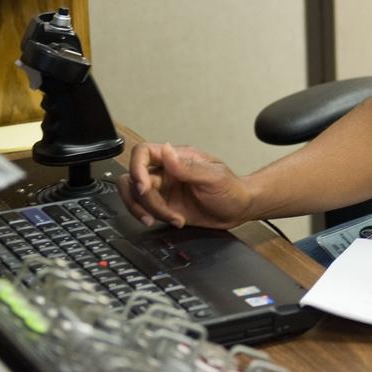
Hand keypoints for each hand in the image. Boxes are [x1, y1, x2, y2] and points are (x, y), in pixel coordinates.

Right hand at [116, 142, 251, 229]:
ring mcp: (164, 189)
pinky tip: (174, 221)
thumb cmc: (232, 188)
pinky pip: (145, 210)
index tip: (144, 186)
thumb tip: (166, 150)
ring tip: (170, 218)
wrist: (239, 210)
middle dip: (140, 197)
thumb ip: (188, 166)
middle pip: (132, 178)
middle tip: (155, 210)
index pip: (143, 153)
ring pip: (135, 196)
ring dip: (147, 210)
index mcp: (176, 158)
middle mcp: (166, 172)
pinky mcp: (164, 206)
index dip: (136, 168)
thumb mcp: (213, 176)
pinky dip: (154, 218)